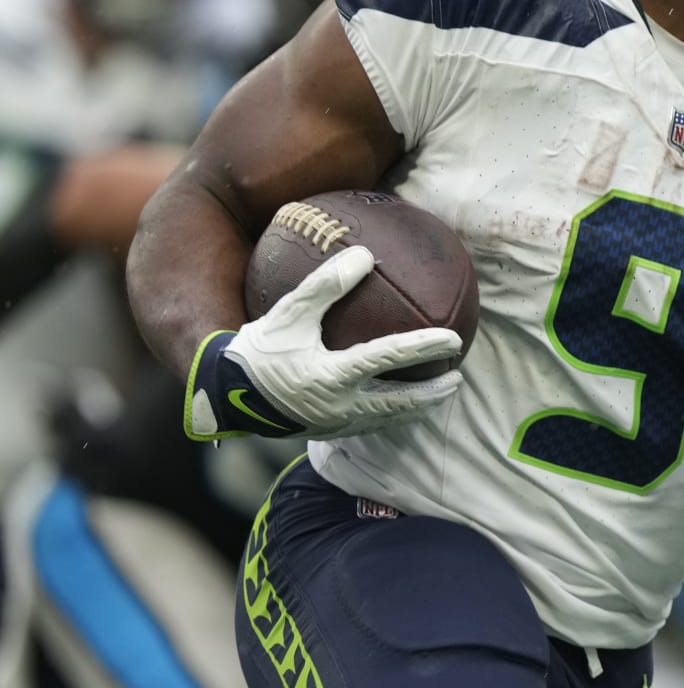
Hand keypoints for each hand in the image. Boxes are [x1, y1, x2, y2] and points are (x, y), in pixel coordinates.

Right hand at [185, 246, 463, 440]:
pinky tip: (399, 406)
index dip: (423, 347)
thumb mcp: (289, 313)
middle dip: (431, 394)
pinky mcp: (325, 432)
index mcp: (331, 375)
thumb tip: (365, 255)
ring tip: (438, 396)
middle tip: (457, 378)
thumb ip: (325, 285)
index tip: (454, 338)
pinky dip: (390, 416)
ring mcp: (333, 424)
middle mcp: (338, 406)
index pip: (388, 358)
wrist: (222, 396)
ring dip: (415, 409)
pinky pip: (367, 425)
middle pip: (398, 403)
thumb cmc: (258, 350)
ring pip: (385, 419)